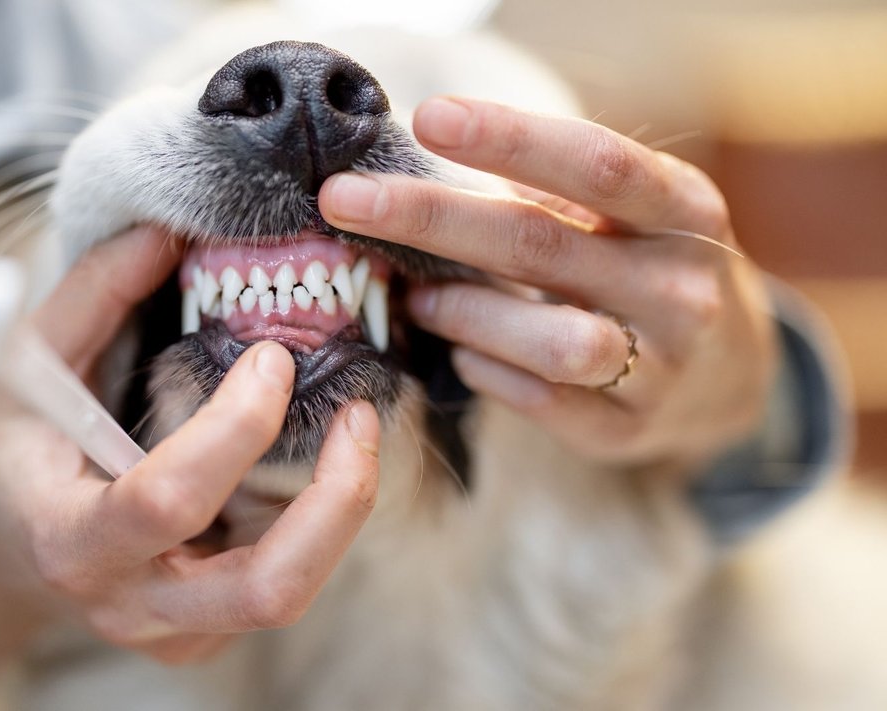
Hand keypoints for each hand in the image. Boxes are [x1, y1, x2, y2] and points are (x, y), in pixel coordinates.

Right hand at [0, 227, 380, 662]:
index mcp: (69, 539)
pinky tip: (311, 464)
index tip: (270, 357)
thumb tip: (167, 231)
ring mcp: (173, 631)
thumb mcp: (25, 365)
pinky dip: (316, 523)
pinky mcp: (205, 633)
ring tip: (356, 430)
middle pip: (266, 589)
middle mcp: (129, 603)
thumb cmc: (6, 450)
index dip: (235, 427)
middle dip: (337, 501)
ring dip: (342, 511)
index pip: (167, 501)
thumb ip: (93, 295)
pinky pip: (281, 584)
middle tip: (360, 415)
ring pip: (290, 594)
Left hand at [319, 97, 776, 470]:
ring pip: (548, 340)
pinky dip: (484, 371)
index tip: (428, 118)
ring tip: (416, 297)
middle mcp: (683, 287)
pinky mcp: (627, 430)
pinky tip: (461, 352)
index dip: (511, 138)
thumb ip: (555, 193)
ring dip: (462, 313)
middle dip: (430, 219)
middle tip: (344, 200)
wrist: (732, 376)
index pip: (596, 164)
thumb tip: (430, 164)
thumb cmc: (651, 269)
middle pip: (541, 245)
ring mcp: (662, 368)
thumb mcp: (633, 216)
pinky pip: (540, 401)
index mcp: (686, 211)